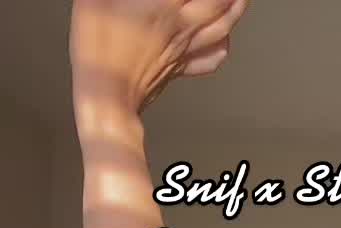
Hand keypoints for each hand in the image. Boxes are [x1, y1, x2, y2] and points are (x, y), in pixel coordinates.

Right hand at [69, 0, 250, 115]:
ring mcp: (184, 49)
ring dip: (236, 9)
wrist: (107, 99)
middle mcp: (181, 25)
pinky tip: (225, 38)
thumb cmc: (98, 49)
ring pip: (223, 26)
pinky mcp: (180, 68)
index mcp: (164, 5)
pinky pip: (211, 58)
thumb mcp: (97, 0)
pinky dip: (223, 45)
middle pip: (221, 1)